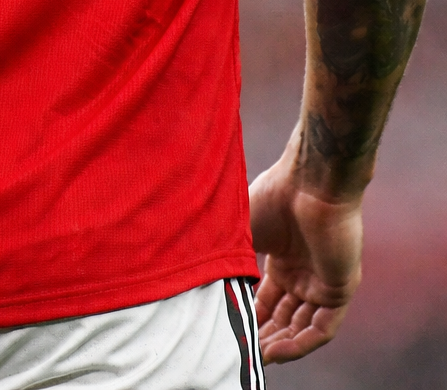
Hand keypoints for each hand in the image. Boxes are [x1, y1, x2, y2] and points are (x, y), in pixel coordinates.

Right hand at [249, 150, 362, 363]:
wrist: (310, 181)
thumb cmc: (274, 196)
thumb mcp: (242, 232)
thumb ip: (229, 257)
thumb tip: (197, 279)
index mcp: (283, 258)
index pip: (267, 300)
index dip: (250, 317)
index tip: (231, 332)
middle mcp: (304, 273)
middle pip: (284, 316)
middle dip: (263, 335)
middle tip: (241, 351)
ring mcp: (323, 281)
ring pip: (302, 326)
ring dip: (280, 344)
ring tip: (256, 356)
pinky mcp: (341, 288)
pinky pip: (323, 327)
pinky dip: (301, 343)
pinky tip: (277, 350)